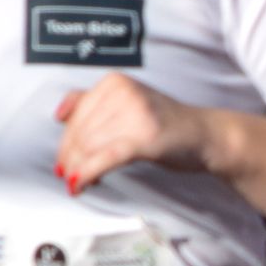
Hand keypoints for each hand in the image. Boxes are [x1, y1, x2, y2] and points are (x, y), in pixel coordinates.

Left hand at [55, 75, 214, 195]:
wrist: (205, 134)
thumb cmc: (168, 122)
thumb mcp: (128, 102)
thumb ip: (94, 102)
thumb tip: (59, 114)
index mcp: (116, 82)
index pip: (76, 114)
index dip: (65, 141)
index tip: (64, 159)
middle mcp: (123, 93)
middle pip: (80, 133)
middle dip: (70, 159)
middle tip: (69, 176)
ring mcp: (135, 114)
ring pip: (89, 147)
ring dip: (78, 170)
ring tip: (78, 182)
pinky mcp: (144, 138)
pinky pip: (105, 159)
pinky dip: (88, 174)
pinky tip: (82, 184)